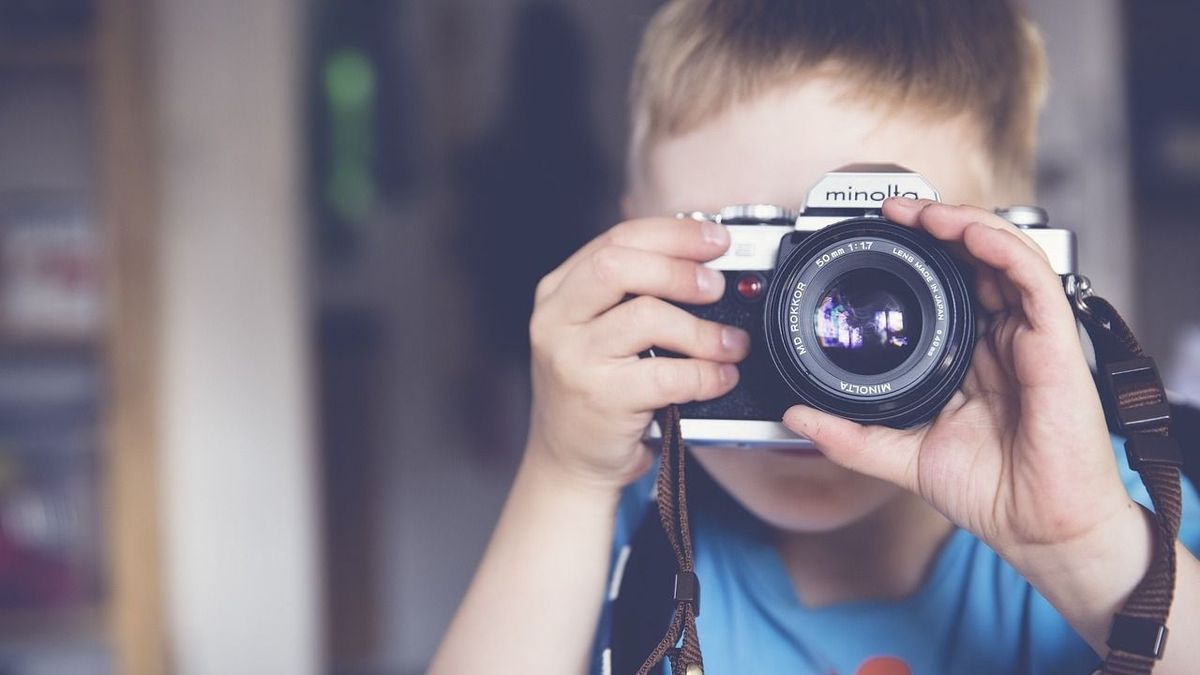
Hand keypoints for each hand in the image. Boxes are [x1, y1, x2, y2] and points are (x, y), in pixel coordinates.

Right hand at [526, 217, 750, 492]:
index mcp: (558, 292)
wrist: (567, 461)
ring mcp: (574, 360)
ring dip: (702, 329)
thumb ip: (630, 294)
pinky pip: (666, 374)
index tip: (714, 239)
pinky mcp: (600, 398)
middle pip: (619, 266)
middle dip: (680, 269)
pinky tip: (719, 377)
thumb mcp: (595, 331)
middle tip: (716, 286)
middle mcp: (557, 321)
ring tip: (729, 343)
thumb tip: (701, 262)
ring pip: (647, 317)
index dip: (672, 234)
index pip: (616, 240)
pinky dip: (705, 374)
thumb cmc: (592, 392)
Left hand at [782, 198, 1134, 563]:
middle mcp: (1002, 338)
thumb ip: (849, 435)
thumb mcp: (901, 456)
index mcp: (972, 356)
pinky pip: (1032, 277)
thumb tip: (796, 416)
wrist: (1037, 528)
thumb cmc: (990, 492)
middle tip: (892, 211)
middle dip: (935, 225)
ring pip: (1004, 254)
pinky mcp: (1055, 341)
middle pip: (975, 259)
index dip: (918, 254)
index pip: (949, 285)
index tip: (877, 236)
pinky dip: (999, 246)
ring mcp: (1030, 336)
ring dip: (963, 223)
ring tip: (920, 212)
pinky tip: (966, 233)